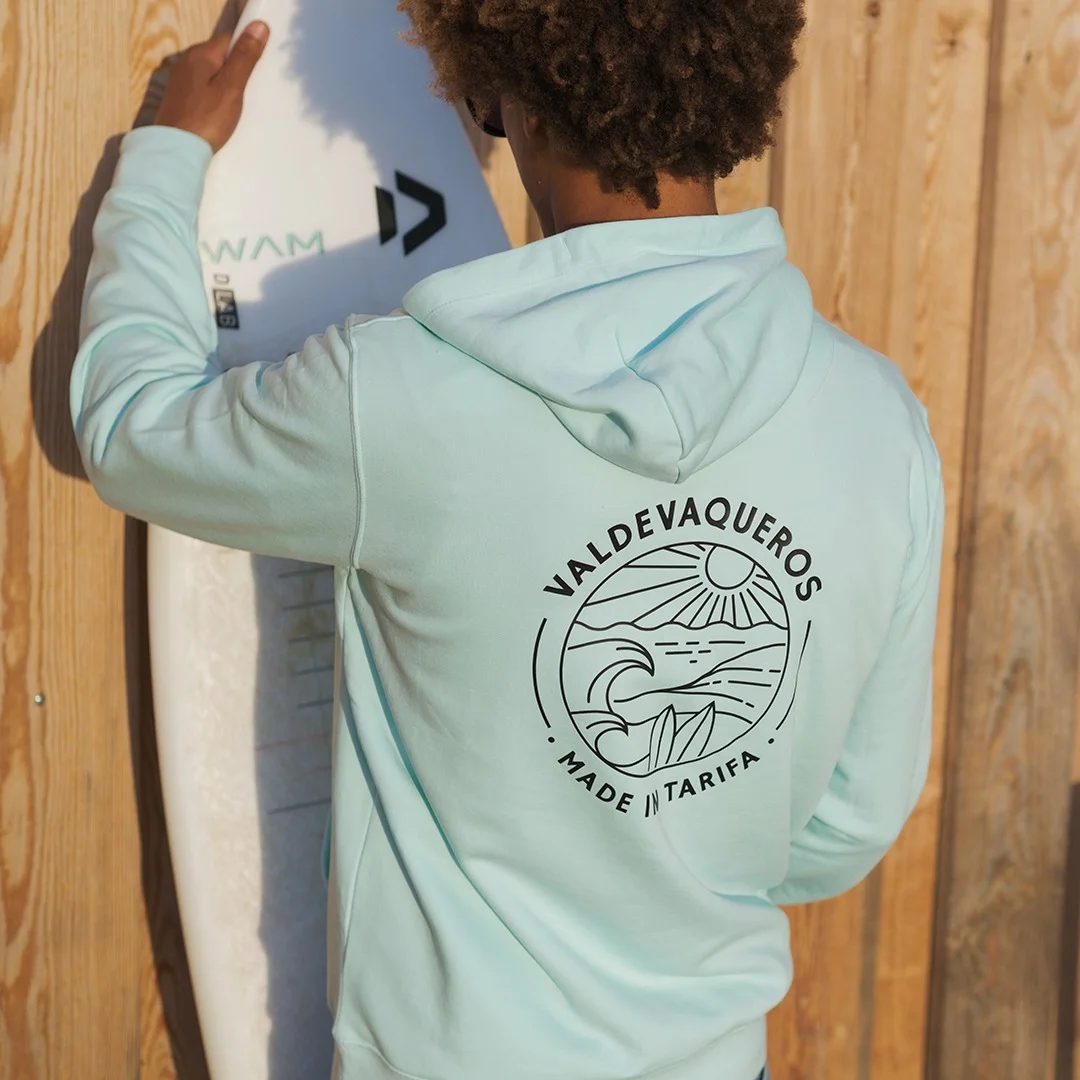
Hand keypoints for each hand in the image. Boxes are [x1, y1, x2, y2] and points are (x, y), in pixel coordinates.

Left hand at [154, 22, 269, 152]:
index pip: (229, 39)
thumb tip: (258, 26)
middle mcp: (186, 61)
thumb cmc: (207, 119)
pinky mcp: (179, 98)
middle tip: (251, 90)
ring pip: (210, 73)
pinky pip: (202, 88)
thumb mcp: (231, 88)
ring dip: (225, 83)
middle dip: (235, 67)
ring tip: (237, 103)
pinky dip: (214, 95)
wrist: (176, 150)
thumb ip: (244, 57)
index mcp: (200, 54)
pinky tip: (220, 111)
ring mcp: (180, 80)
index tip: (259, 69)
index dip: (246, 49)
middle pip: (218, 56)